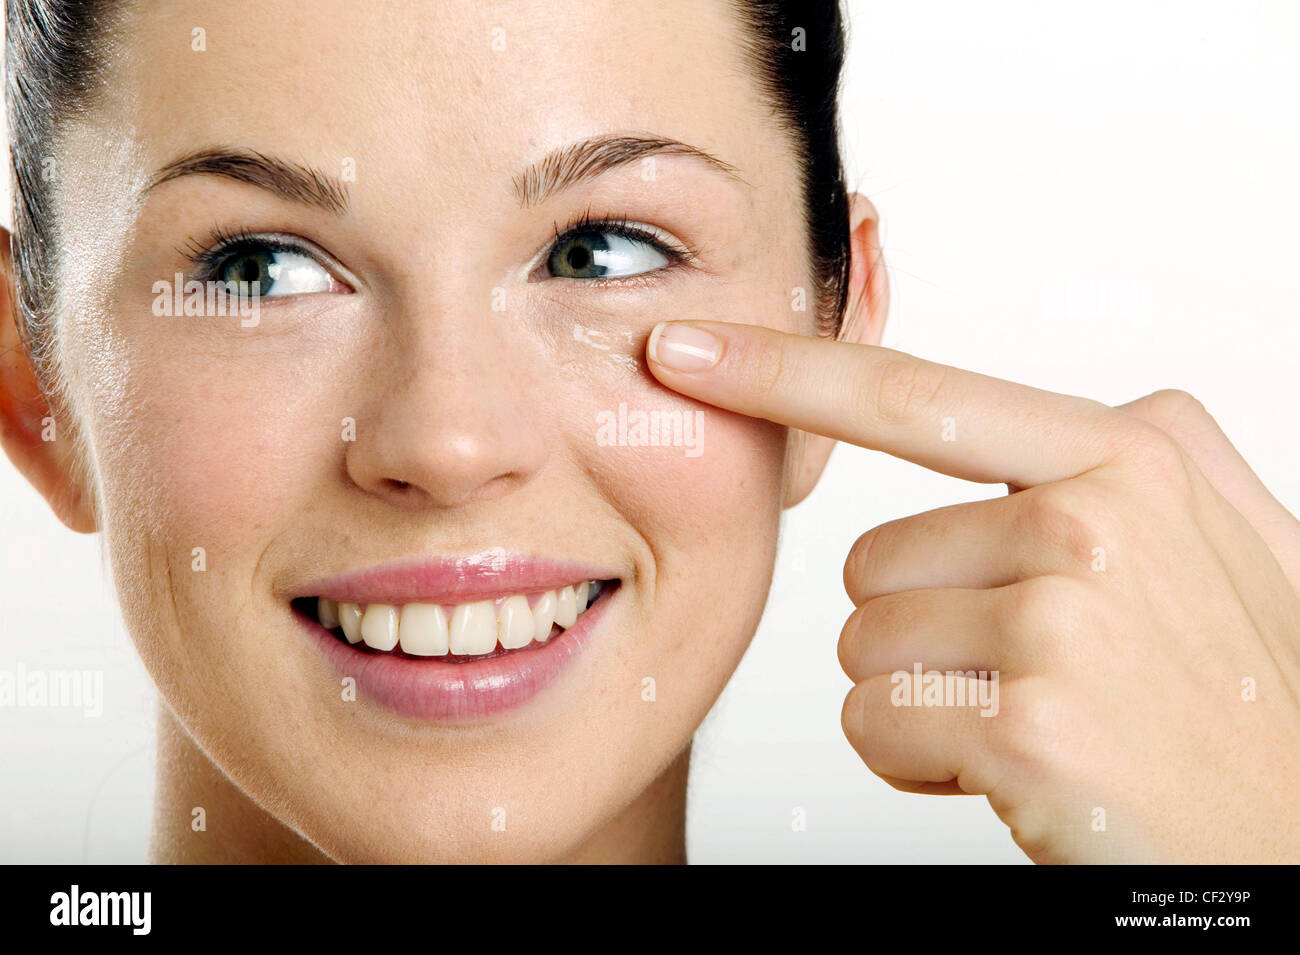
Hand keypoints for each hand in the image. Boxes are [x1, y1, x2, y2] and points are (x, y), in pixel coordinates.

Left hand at [646, 319, 1299, 862]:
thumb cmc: (1253, 705)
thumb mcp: (1243, 544)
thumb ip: (1162, 460)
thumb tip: (1109, 403)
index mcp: (1126, 460)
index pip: (911, 396)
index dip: (781, 368)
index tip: (681, 348)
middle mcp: (1090, 523)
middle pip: (868, 563)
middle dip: (920, 631)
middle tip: (1033, 675)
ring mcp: (1058, 621)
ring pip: (861, 648)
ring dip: (922, 701)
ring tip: (1033, 722)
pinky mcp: (1024, 724)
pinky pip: (872, 723)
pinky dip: (919, 762)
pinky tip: (1016, 772)